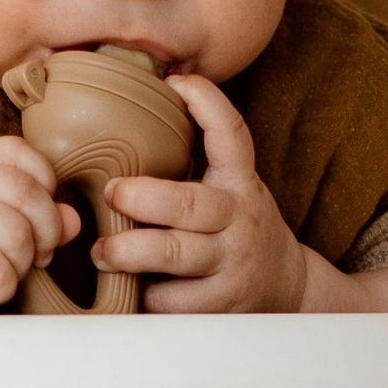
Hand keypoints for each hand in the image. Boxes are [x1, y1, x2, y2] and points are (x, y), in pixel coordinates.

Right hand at [0, 135, 79, 315]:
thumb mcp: (0, 233)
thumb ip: (37, 219)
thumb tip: (72, 220)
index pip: (16, 150)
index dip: (44, 181)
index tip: (39, 216)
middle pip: (25, 192)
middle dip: (45, 231)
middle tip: (36, 257)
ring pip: (15, 234)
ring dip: (20, 265)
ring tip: (1, 275)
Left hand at [93, 74, 306, 312]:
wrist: (286, 288)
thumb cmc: (237, 230)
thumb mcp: (231, 190)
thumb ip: (194, 165)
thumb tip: (125, 124)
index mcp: (240, 184)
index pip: (232, 137)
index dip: (208, 105)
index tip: (177, 83)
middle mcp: (239, 219)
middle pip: (190, 203)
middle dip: (144, 197)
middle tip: (112, 192)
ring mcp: (230, 263)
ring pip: (175, 253)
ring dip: (130, 250)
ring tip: (101, 251)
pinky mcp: (219, 304)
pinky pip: (170, 298)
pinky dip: (143, 293)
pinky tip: (128, 287)